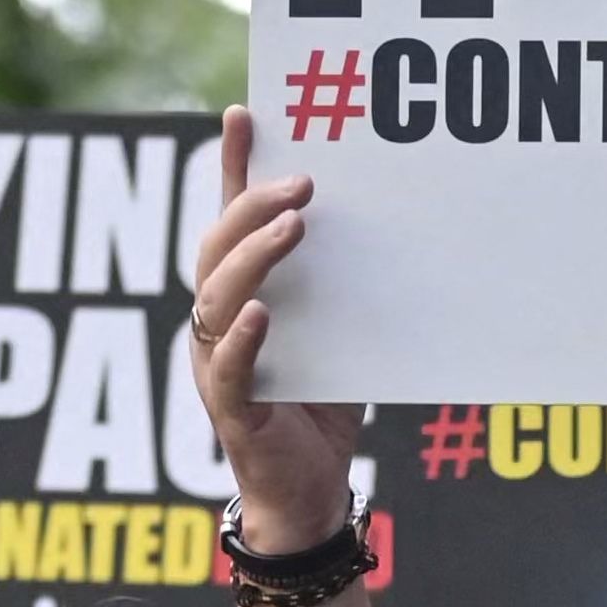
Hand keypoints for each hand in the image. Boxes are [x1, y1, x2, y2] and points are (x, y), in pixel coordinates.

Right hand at [188, 109, 360, 547]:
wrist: (308, 495)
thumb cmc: (320, 408)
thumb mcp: (337, 331)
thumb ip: (341, 285)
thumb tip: (389, 223)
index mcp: (241, 297)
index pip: (230, 221)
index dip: (231, 169)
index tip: (244, 112)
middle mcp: (218, 324)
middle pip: (216, 248)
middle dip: (253, 205)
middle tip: (304, 178)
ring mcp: (218, 366)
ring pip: (218, 297)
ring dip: (253, 256)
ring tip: (293, 225)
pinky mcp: (232, 412)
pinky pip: (228, 369)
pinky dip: (245, 339)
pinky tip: (263, 313)